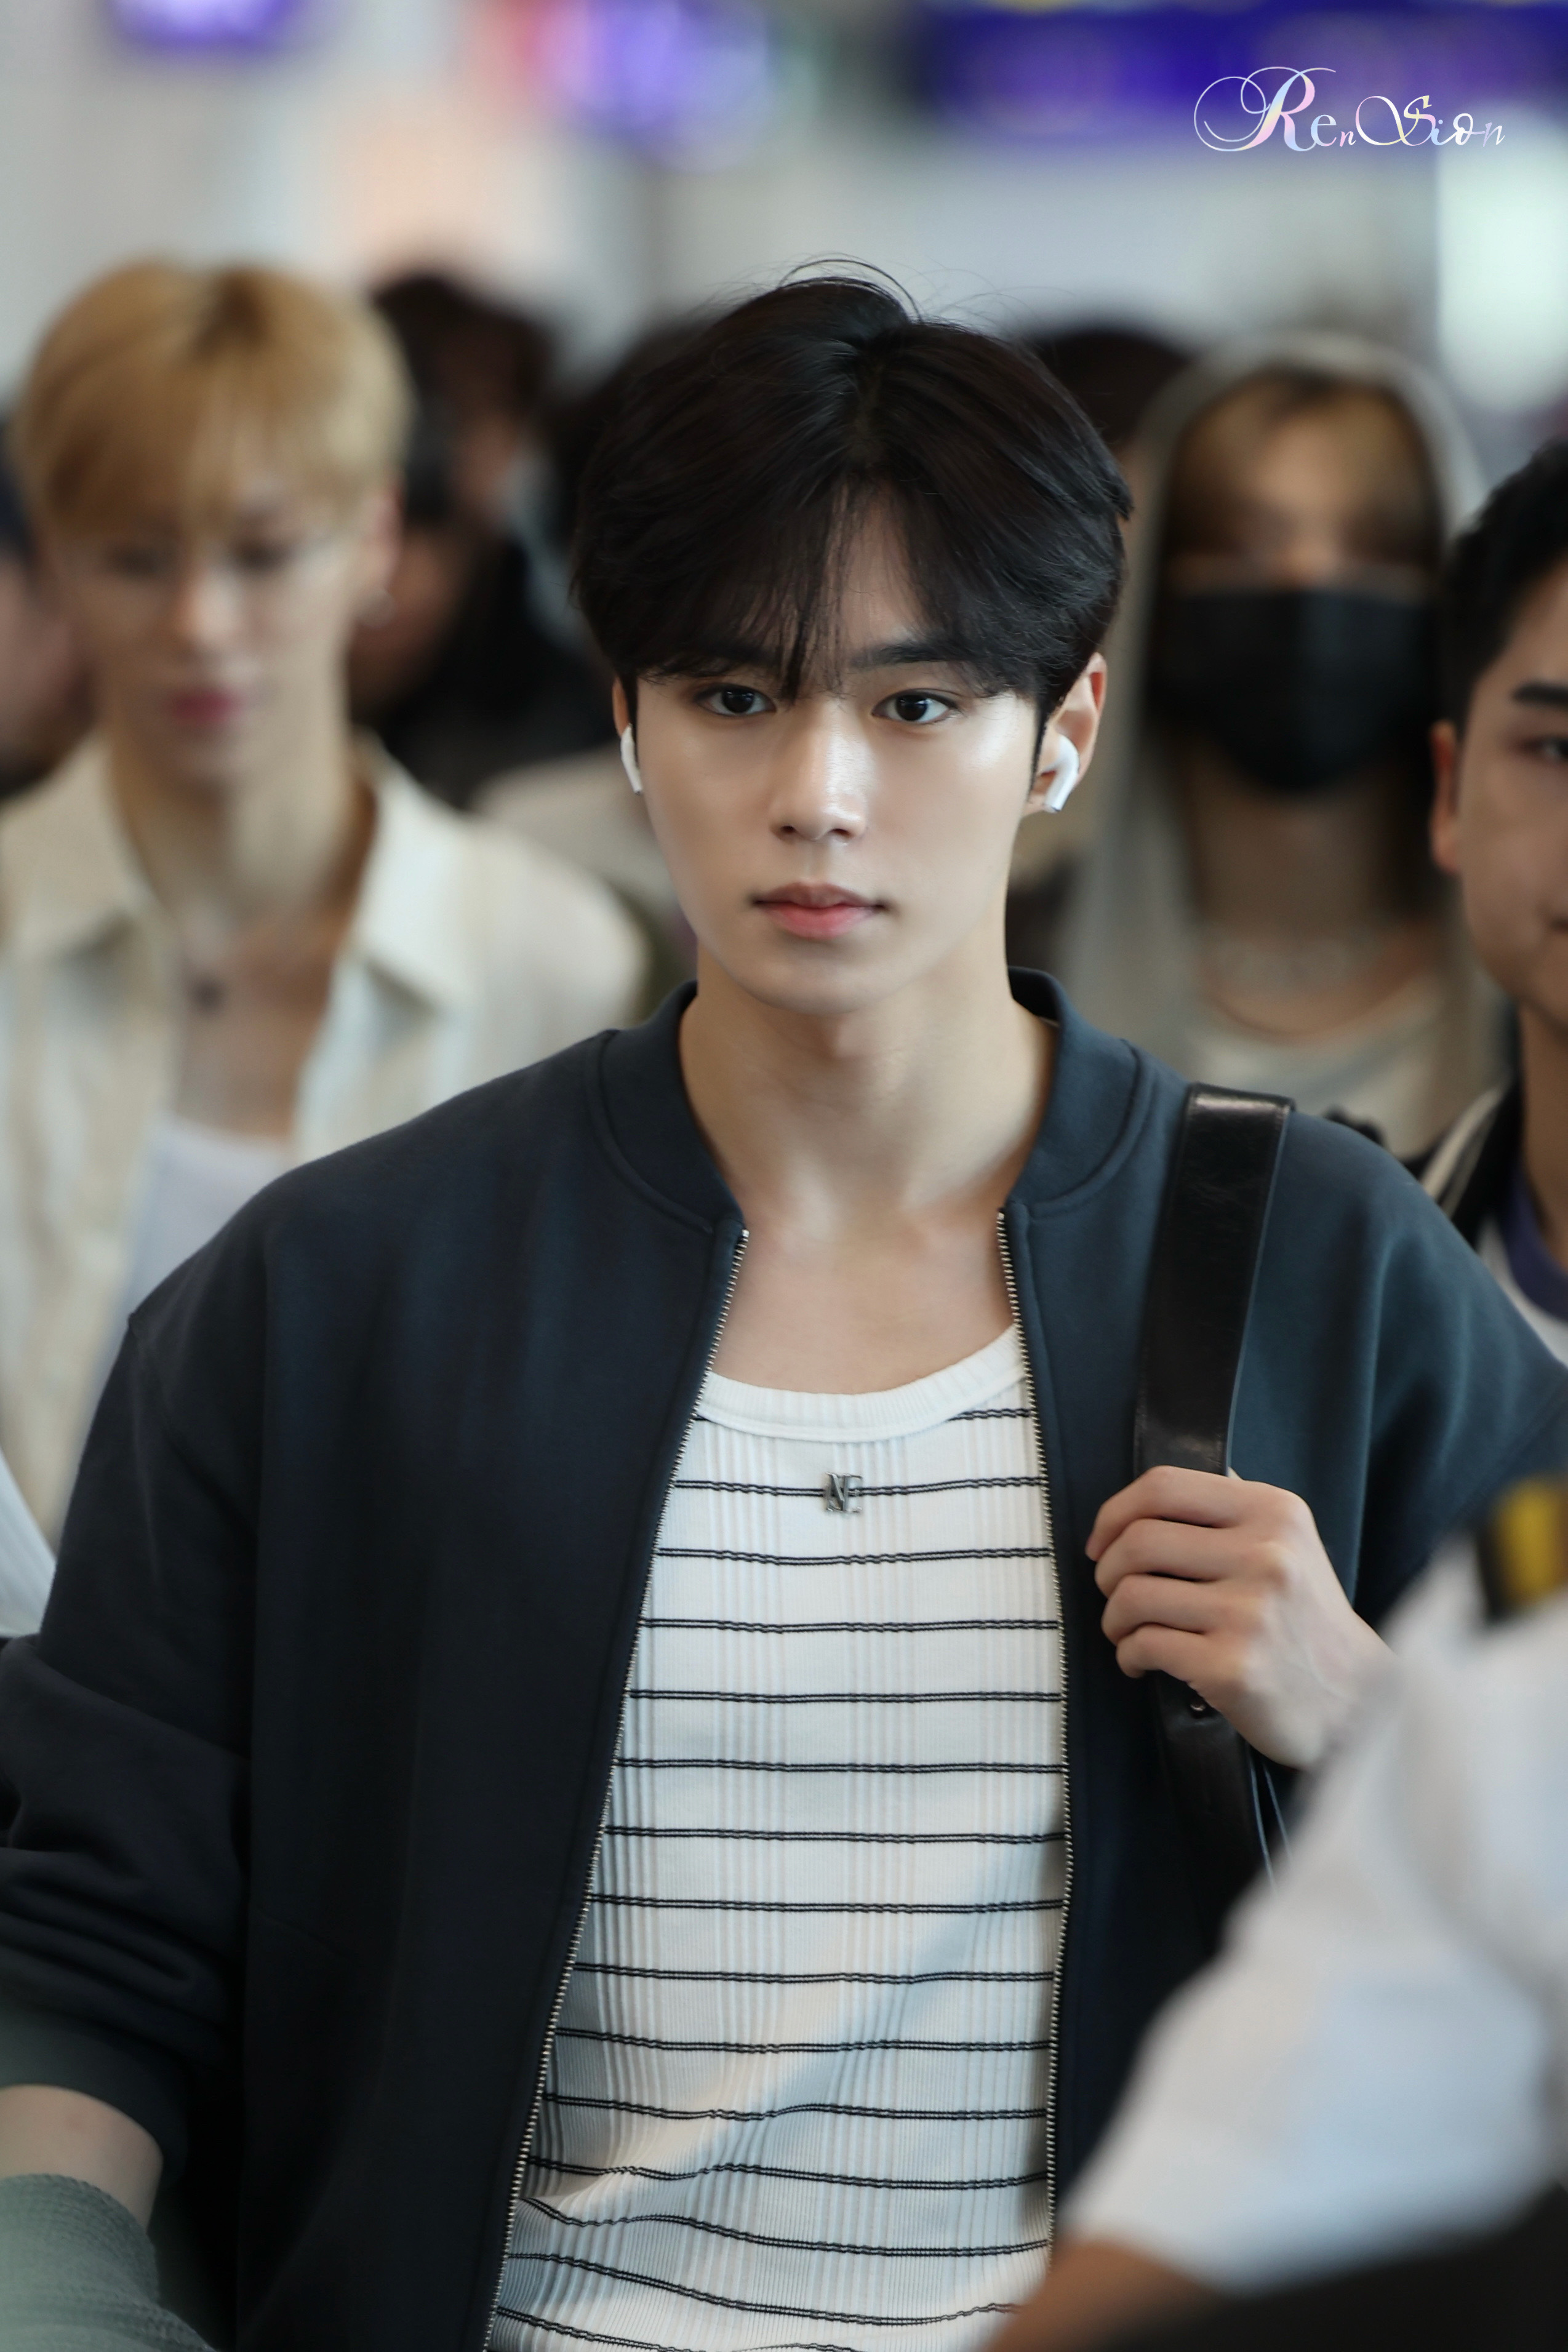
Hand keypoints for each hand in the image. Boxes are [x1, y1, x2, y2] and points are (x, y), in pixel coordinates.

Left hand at [1087, 1467, 1390, 1768]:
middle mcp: (1267, 1556)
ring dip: (1113, 1618)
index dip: (1114, 1512)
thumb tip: (1160, 1489)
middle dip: (1108, 1570)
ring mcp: (1250, 1613)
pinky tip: (1142, 1662)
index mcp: (1274, 1513)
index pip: (1164, 1486)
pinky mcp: (1232, 1667)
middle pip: (1138, 1541)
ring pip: (1133, 1596)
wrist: (1356, 1702)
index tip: (1101, 1541)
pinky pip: (1144, 1645)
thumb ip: (1233, 1509)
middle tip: (1113, 1592)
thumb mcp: (1290, 1545)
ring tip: (1127, 1631)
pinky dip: (1128, 1655)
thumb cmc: (1306, 1622)